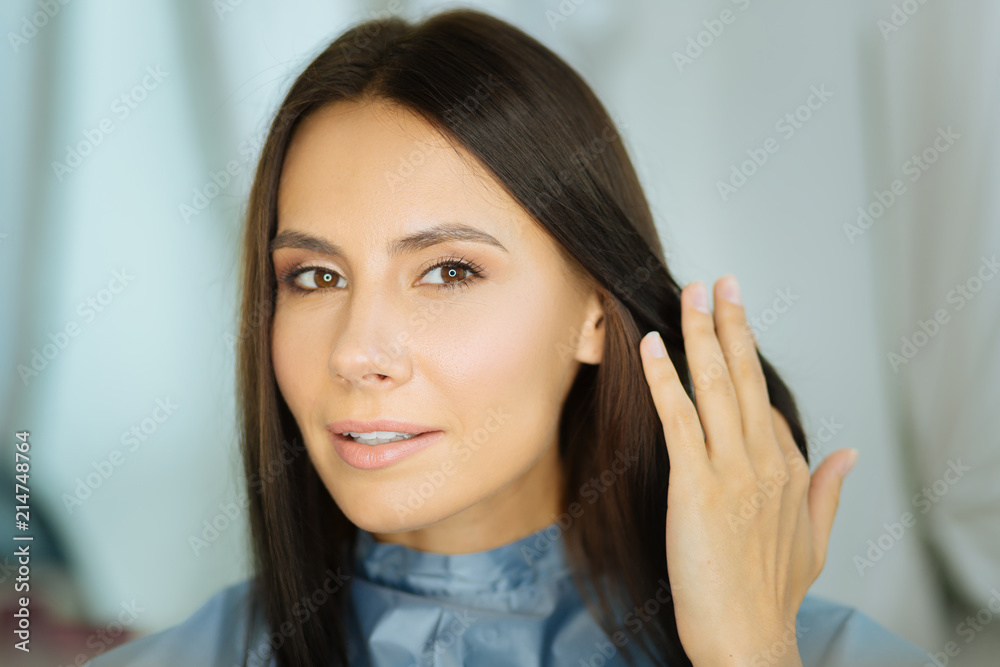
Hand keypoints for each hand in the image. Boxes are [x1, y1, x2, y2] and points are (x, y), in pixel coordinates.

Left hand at [638, 275, 857, 665]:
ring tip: (690, 293)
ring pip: (716, 387)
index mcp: (790, 471)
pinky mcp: (697, 487)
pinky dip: (667, 380)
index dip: (744, 360)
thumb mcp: (813, 539)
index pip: (764, 402)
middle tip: (720, 280)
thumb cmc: (769, 595)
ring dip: (701, 334)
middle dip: (731, 324)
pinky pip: (680, 420)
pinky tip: (656, 346)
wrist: (747, 638)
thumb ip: (830, 490)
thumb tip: (848, 452)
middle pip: (745, 378)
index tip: (731, 321)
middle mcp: (766, 462)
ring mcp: (733, 472)